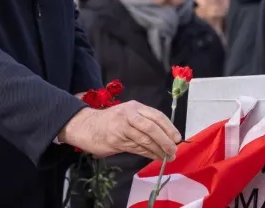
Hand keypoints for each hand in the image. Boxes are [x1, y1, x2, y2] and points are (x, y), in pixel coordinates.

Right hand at [58, 101, 180, 160]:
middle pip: (151, 127)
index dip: (169, 127)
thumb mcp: (129, 115)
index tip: (178, 138)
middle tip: (174, 150)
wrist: (87, 125)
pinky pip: (136, 148)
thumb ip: (145, 122)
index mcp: (135, 107)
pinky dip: (148, 154)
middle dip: (165, 140)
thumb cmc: (112, 121)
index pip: (156, 116)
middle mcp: (129, 114)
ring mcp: (121, 127)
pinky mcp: (115, 140)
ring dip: (158, 150)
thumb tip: (168, 136)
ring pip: (144, 140)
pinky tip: (155, 157)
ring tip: (167, 156)